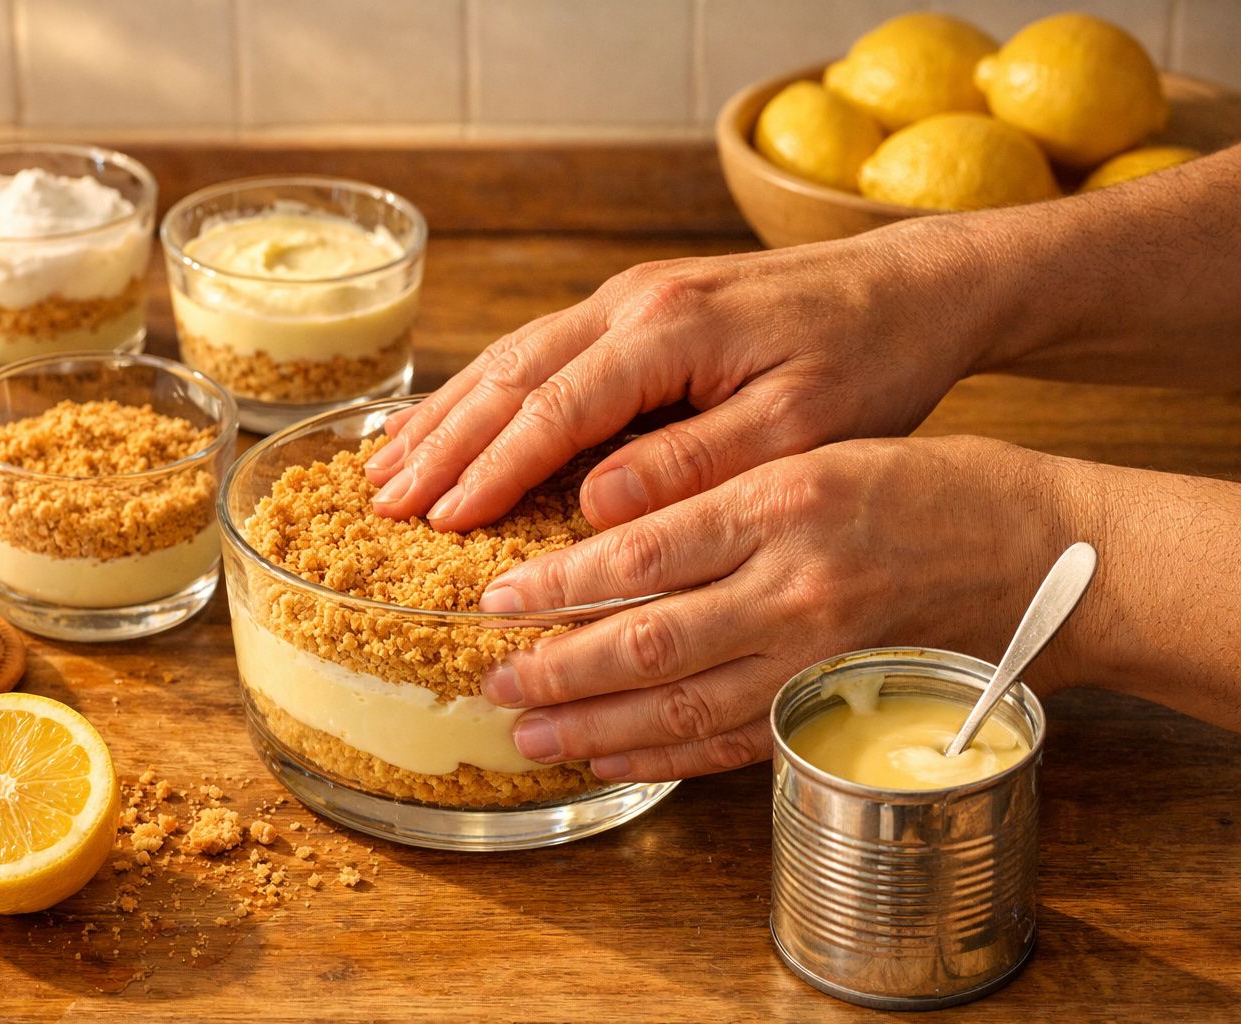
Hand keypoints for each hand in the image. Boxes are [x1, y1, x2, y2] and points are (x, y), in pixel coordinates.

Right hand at [366, 220, 998, 531]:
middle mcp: (634, 304)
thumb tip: (597, 507)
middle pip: (512, 375)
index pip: (555, 407)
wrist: (913, 286)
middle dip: (442, 442)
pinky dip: (486, 393)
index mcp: (670, 330)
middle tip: (382, 503)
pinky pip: (541, 351)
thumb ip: (697, 463)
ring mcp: (630, 300)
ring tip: (386, 466)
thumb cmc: (870, 361)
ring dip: (448, 414)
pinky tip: (453, 421)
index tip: (439, 523)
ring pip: (513, 357)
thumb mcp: (800, 427)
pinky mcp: (639, 310)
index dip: (491, 470)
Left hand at [475, 436, 1068, 781]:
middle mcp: (795, 584)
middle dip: (557, 668)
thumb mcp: (820, 453)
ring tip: (530, 735)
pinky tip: (615, 757)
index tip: (499, 598)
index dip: (560, 583)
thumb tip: (606, 526)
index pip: (644, 551)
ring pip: (684, 703)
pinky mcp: (838, 699)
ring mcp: (819, 653)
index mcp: (784, 501)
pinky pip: (740, 739)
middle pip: (648, 640)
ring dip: (595, 725)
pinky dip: (669, 756)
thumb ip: (718, 491)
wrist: (1044, 551)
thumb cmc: (929, 486)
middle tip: (492, 682)